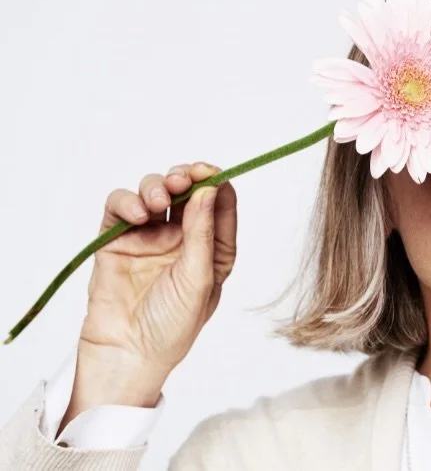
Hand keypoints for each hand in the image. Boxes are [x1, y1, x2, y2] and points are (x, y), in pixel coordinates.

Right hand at [62, 162, 237, 426]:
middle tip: (181, 180)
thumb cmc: (172, 326)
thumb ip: (203, 233)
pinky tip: (136, 215)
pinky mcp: (117, 240)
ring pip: (153, 192)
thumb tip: (210, 189)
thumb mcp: (199, 279)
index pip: (219, 203)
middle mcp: (183, 238)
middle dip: (184, 177)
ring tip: (157, 203)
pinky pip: (120, 207)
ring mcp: (149, 237)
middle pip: (186, 190)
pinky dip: (126, 201)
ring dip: (155, 187)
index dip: (215, 181)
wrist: (127, 355)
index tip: (208, 170)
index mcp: (212, 247)